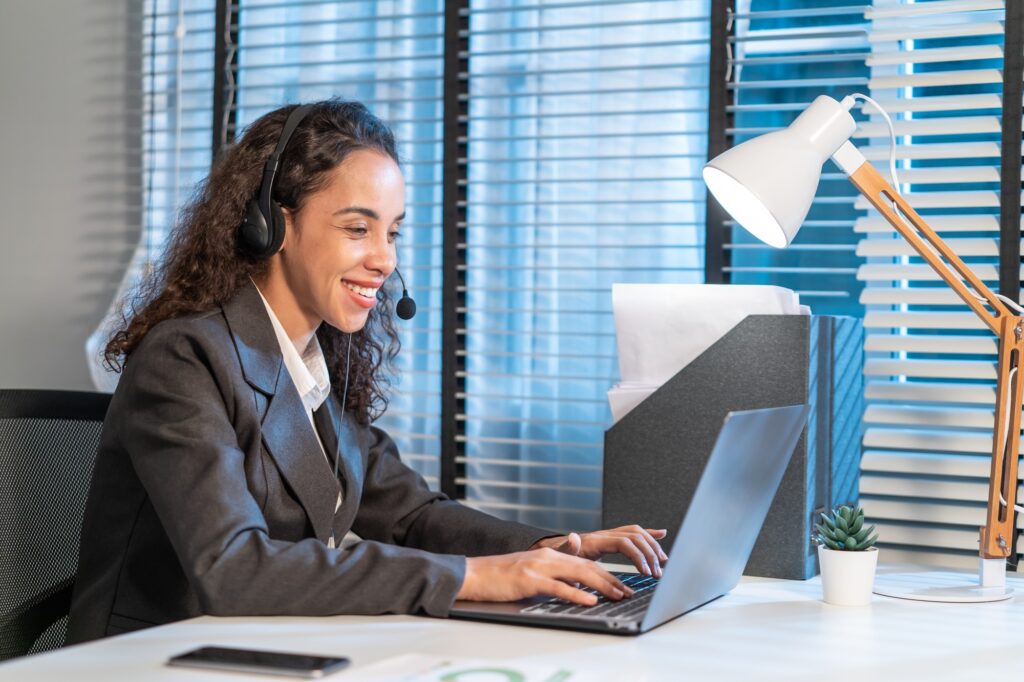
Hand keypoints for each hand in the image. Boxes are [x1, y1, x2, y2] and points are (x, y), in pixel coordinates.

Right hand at [456, 548, 634, 605]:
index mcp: (551, 555)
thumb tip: (577, 581)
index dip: (607, 575)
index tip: (623, 586)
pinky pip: (558, 587)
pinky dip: (576, 594)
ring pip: (578, 574)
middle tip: (627, 592)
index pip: (586, 564)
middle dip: (611, 580)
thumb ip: (555, 570)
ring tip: (617, 595)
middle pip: (587, 567)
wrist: (476, 574)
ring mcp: (539, 568)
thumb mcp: (533, 568)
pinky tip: (589, 600)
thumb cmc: (502, 575)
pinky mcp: (529, 580)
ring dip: (601, 586)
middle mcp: (548, 557)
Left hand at [531, 525, 668, 577]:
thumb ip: (568, 548)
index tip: (645, 572)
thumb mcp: (559, 555)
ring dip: (652, 547)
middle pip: (635, 537)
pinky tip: (661, 535)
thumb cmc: (556, 557)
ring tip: (662, 562)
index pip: (624, 542)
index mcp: (595, 540)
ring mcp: (609, 536)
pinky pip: (633, 533)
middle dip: (649, 554)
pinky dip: (649, 534)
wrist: (552, 552)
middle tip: (657, 573)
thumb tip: (573, 537)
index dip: (637, 556)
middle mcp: (604, 535)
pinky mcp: (611, 540)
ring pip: (637, 534)